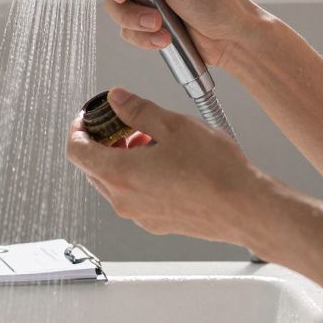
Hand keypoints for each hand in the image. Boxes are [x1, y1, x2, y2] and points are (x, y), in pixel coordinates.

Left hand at [67, 87, 273, 242]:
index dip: (78, 129)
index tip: (88, 117)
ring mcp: (140, 215)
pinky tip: (166, 163)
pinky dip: (138, 177)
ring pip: (115, 183)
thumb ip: (138, 110)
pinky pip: (134, 197)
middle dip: (104, 142)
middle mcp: (124, 200)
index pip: (77, 151)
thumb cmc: (215, 171)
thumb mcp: (173, 125)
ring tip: (152, 141)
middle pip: (94, 168)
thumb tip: (117, 99)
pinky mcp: (156, 223)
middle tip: (125, 124)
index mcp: (120, 174)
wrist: (245, 207)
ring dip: (123, 159)